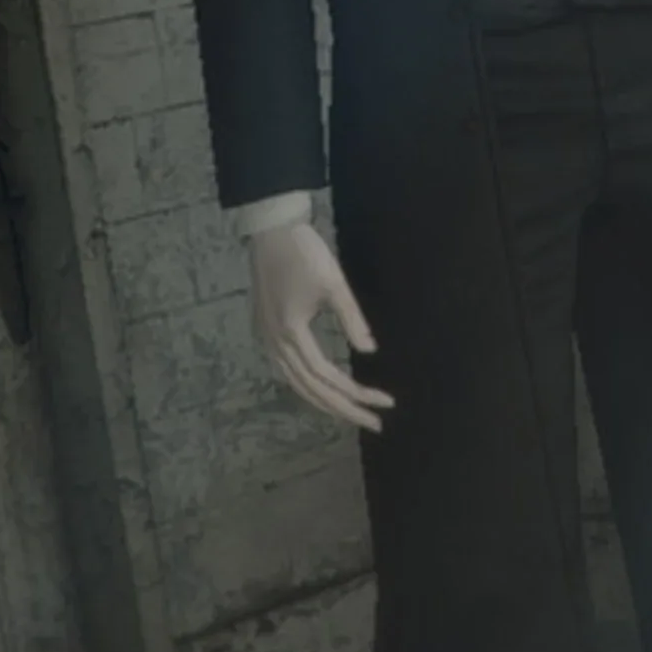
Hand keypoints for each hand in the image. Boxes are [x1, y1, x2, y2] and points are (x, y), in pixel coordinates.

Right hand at [251, 219, 390, 431]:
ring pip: (296, 383)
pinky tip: (323, 389)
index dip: (357, 394)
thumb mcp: (334, 284)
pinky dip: (308, 385)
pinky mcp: (266, 330)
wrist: (270, 228)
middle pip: (311, 389)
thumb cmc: (304, 252)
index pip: (327, 378)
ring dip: (325, 401)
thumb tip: (370, 351)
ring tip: (352, 413)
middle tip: (375, 422)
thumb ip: (352, 320)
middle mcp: (274, 343)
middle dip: (344, 408)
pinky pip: (288, 370)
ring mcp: (266, 338)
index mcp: (291, 333)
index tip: (385, 403)